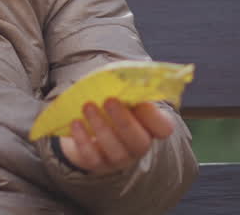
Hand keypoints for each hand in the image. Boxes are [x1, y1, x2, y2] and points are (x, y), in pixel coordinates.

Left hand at [57, 99, 175, 175]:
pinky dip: (83, 140)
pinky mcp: (98, 164)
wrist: (87, 130)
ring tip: (87, 106)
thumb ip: (125, 90)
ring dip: (101, 127)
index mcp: (150, 128)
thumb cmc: (110, 108)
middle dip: (124, 121)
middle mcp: (138, 146)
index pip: (164, 128)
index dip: (154, 116)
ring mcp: (119, 159)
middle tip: (109, 100)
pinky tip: (76, 123)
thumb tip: (124, 76)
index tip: (140, 101)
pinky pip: (93, 157)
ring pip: (116, 150)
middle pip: (139, 141)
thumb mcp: (120, 98)